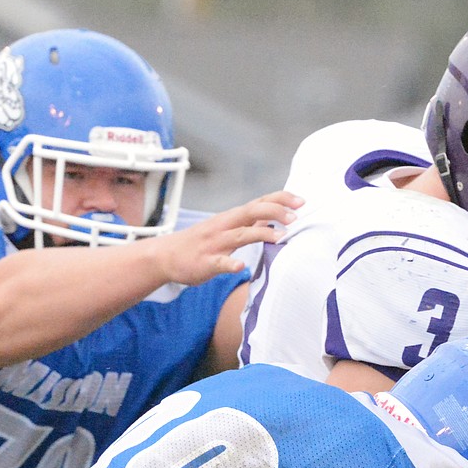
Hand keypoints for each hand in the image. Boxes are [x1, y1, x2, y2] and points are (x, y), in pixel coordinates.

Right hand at [154, 190, 302, 285]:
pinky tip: (240, 266)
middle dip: (275, 212)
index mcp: (231, 218)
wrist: (167, 256)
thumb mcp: (226, 229)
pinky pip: (219, 262)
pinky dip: (230, 264)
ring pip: (240, 235)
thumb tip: (273, 220)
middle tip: (295, 217)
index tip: (301, 201)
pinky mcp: (205, 262)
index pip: (259, 203)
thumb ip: (248, 225)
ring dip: (261, 235)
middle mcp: (224, 226)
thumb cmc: (201, 243)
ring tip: (280, 238)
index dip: (280, 200)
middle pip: (252, 212)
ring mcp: (215, 244)